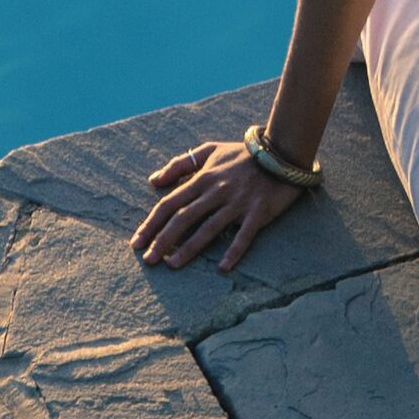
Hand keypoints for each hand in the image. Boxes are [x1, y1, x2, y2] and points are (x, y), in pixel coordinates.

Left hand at [132, 138, 308, 272]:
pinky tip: (222, 268)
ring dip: (189, 248)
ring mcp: (238, 202)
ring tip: (172, 266)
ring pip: (208, 228)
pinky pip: (244, 235)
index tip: (137, 242)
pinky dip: (233, 251)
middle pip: (184, 218)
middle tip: (148, 260)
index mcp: (204, 177)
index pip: (171, 202)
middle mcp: (217, 191)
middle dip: (163, 240)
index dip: (152, 223)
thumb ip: (181, 163)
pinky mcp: (258, 212)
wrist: (282, 150)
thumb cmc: (243, 153)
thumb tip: (153, 181)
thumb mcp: (211, 150)